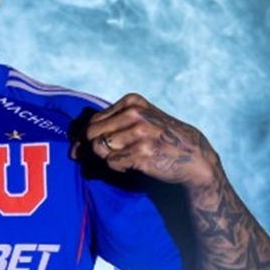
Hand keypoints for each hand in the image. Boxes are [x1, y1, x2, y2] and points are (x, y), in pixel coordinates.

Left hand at [71, 93, 218, 187]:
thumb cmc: (160, 139)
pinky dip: (118, 168)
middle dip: (89, 149)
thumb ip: (110, 125)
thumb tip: (75, 146)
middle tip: (94, 159)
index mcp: (132, 102)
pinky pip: (112, 163)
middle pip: (91, 133)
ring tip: (124, 159)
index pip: (93, 120)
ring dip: (107, 159)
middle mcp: (135, 114)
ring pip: (99, 148)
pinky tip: (132, 165)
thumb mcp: (140, 120)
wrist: (194, 157)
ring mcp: (139, 133)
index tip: (78, 150)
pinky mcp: (143, 152)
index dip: (82, 137)